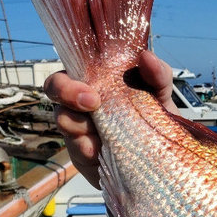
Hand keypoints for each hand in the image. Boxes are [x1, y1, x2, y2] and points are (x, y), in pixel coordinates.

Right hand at [44, 51, 176, 187]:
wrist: (162, 159)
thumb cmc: (156, 120)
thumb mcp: (162, 95)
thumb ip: (158, 74)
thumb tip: (146, 56)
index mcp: (99, 80)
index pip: (74, 64)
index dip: (74, 64)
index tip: (93, 82)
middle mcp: (83, 100)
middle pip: (55, 86)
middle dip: (66, 91)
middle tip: (92, 102)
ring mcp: (79, 126)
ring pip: (63, 118)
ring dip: (79, 124)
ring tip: (101, 133)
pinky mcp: (81, 152)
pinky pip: (75, 148)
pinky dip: (87, 148)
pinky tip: (99, 152)